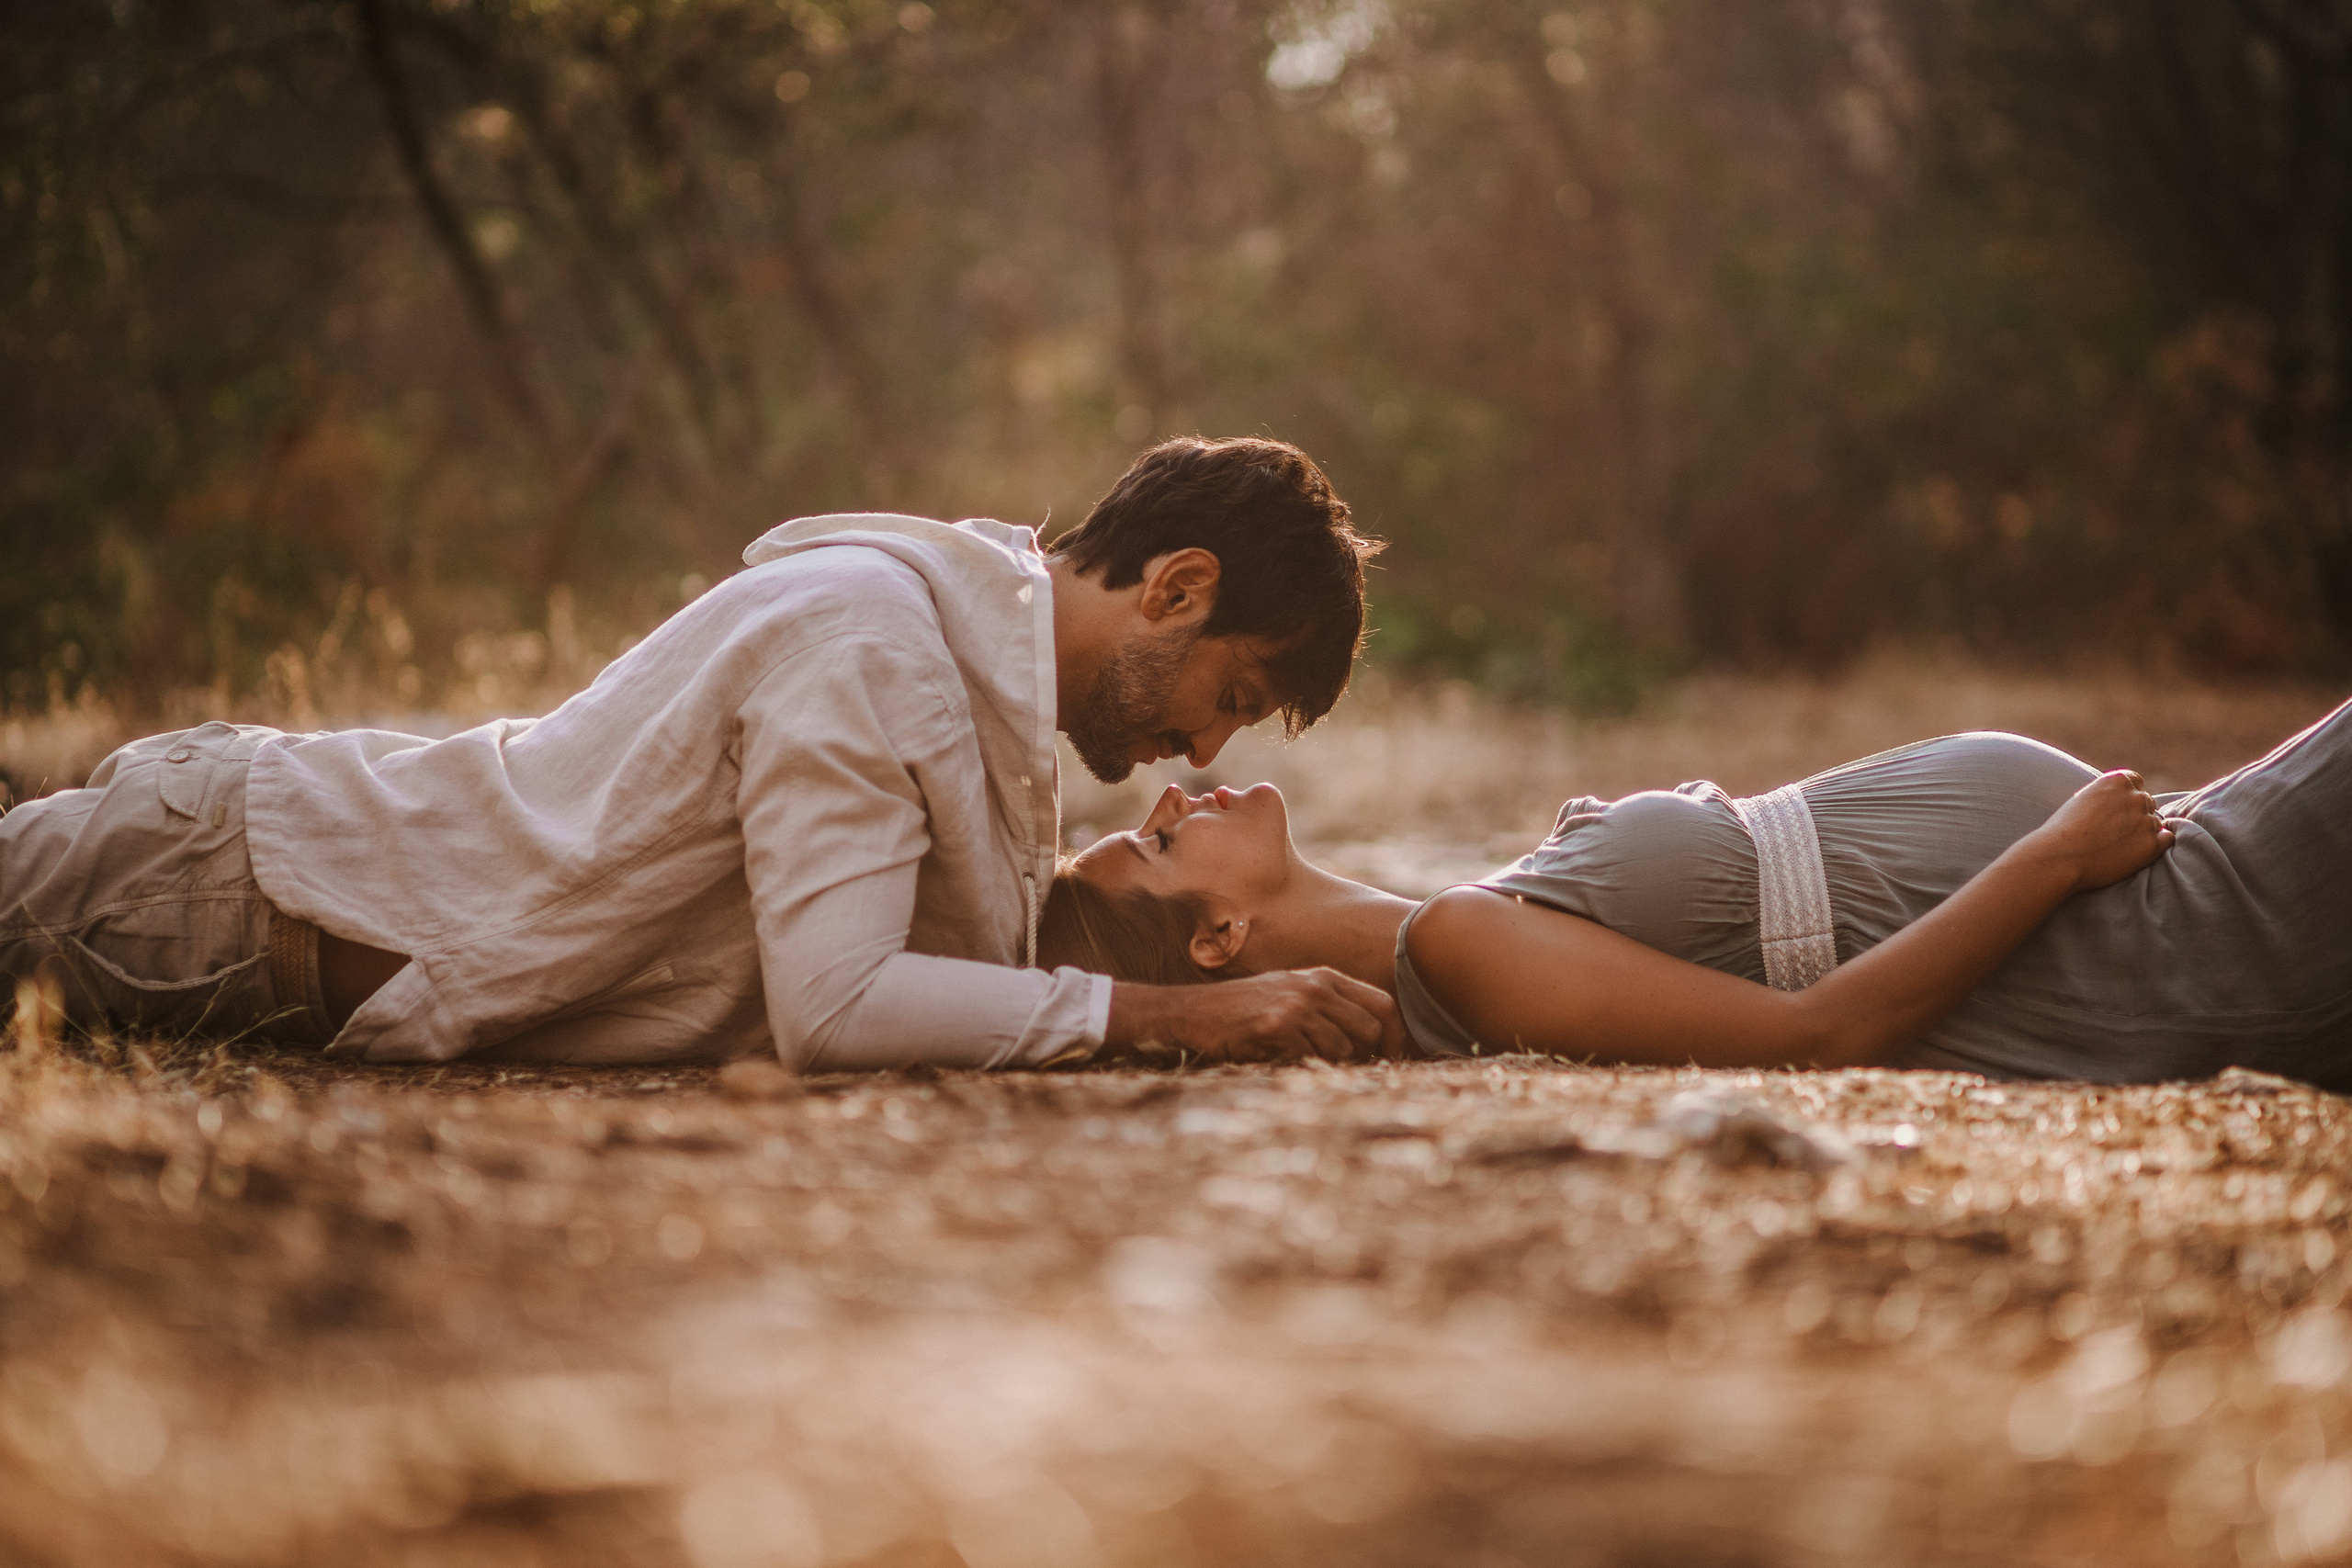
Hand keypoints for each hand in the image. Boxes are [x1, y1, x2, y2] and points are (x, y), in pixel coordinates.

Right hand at [1108, 969, 1402, 1063]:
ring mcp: (1296, 1005)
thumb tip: (1374, 1040)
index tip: (1391, 1058)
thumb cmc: (1246, 1009)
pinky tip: (1276, 1056)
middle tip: (1347, 1070)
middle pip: (1370, 1028)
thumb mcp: (1291, 994)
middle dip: (1365, 1055)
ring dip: (1327, 1063)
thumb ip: (1330, 1007)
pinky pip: (1309, 1057)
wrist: (1195, 1012)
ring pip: (1342, 1049)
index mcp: (1323, 977)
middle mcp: (1315, 987)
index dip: (1394, 1036)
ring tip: (1298, 1057)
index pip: (1382, 1005)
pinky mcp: (1277, 1026)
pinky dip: (1299, 1065)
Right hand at [2031, 769, 2177, 892]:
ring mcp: (2146, 820)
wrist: (2058, 857)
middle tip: (2114, 833)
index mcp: (2117, 781)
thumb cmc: (2062, 832)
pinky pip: (2167, 839)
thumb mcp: (2083, 799)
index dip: (2127, 797)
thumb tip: (2123, 802)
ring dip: (2142, 832)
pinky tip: (2138, 852)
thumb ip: (2107, 796)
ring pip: (2155, 823)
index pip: (2136, 782)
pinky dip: (2157, 844)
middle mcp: (2135, 797)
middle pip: (2146, 803)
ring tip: (2117, 846)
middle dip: (2135, 815)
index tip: (2115, 811)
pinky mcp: (2151, 844)